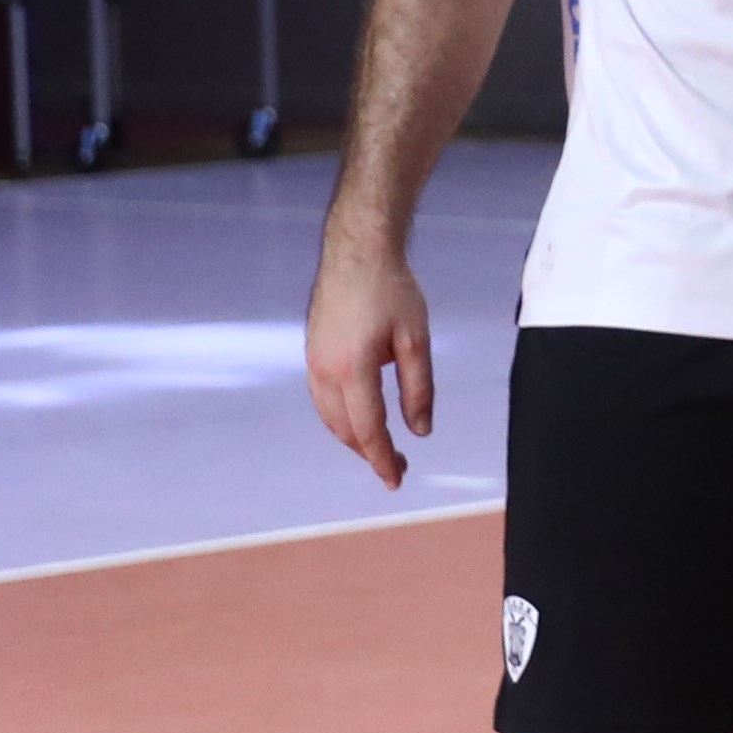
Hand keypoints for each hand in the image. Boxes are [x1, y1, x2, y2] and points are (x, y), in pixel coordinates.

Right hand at [305, 218, 433, 488]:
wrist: (356, 252)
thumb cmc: (392, 290)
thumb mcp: (416, 340)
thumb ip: (418, 388)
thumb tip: (421, 430)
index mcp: (353, 369)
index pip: (368, 429)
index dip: (382, 459)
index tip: (396, 480)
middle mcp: (325, 371)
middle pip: (345, 429)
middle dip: (369, 453)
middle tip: (397, 469)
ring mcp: (313, 362)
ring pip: (330, 417)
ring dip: (353, 438)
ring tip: (381, 450)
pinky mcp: (311, 353)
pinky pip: (323, 399)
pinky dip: (341, 419)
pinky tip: (359, 421)